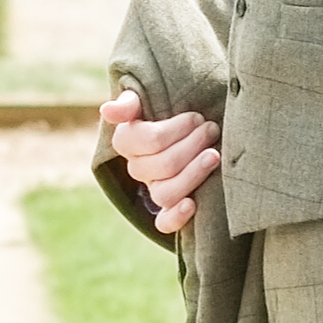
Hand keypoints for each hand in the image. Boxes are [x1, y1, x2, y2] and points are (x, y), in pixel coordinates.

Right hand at [101, 87, 220, 238]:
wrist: (192, 129)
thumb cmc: (170, 108)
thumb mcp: (148, 98)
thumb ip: (128, 102)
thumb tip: (107, 111)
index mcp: (128, 141)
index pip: (149, 140)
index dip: (176, 129)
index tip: (197, 117)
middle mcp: (138, 169)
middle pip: (162, 165)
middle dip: (192, 145)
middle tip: (211, 129)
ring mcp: (153, 190)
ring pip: (165, 193)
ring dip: (193, 174)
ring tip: (214, 156)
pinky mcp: (169, 210)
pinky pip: (164, 223)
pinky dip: (176, 216)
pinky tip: (192, 205)